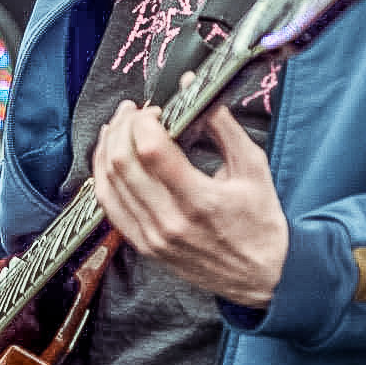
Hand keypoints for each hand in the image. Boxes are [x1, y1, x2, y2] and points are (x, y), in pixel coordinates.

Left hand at [90, 86, 289, 306]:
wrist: (262, 277)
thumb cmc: (261, 223)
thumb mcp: (253, 166)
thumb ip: (222, 124)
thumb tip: (193, 87)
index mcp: (199, 201)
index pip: (151, 150)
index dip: (144, 121)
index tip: (157, 110)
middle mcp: (169, 222)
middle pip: (122, 163)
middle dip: (122, 126)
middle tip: (134, 111)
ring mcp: (152, 238)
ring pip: (108, 183)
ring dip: (107, 147)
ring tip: (119, 126)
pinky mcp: (144, 247)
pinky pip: (109, 207)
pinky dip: (103, 177)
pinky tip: (109, 158)